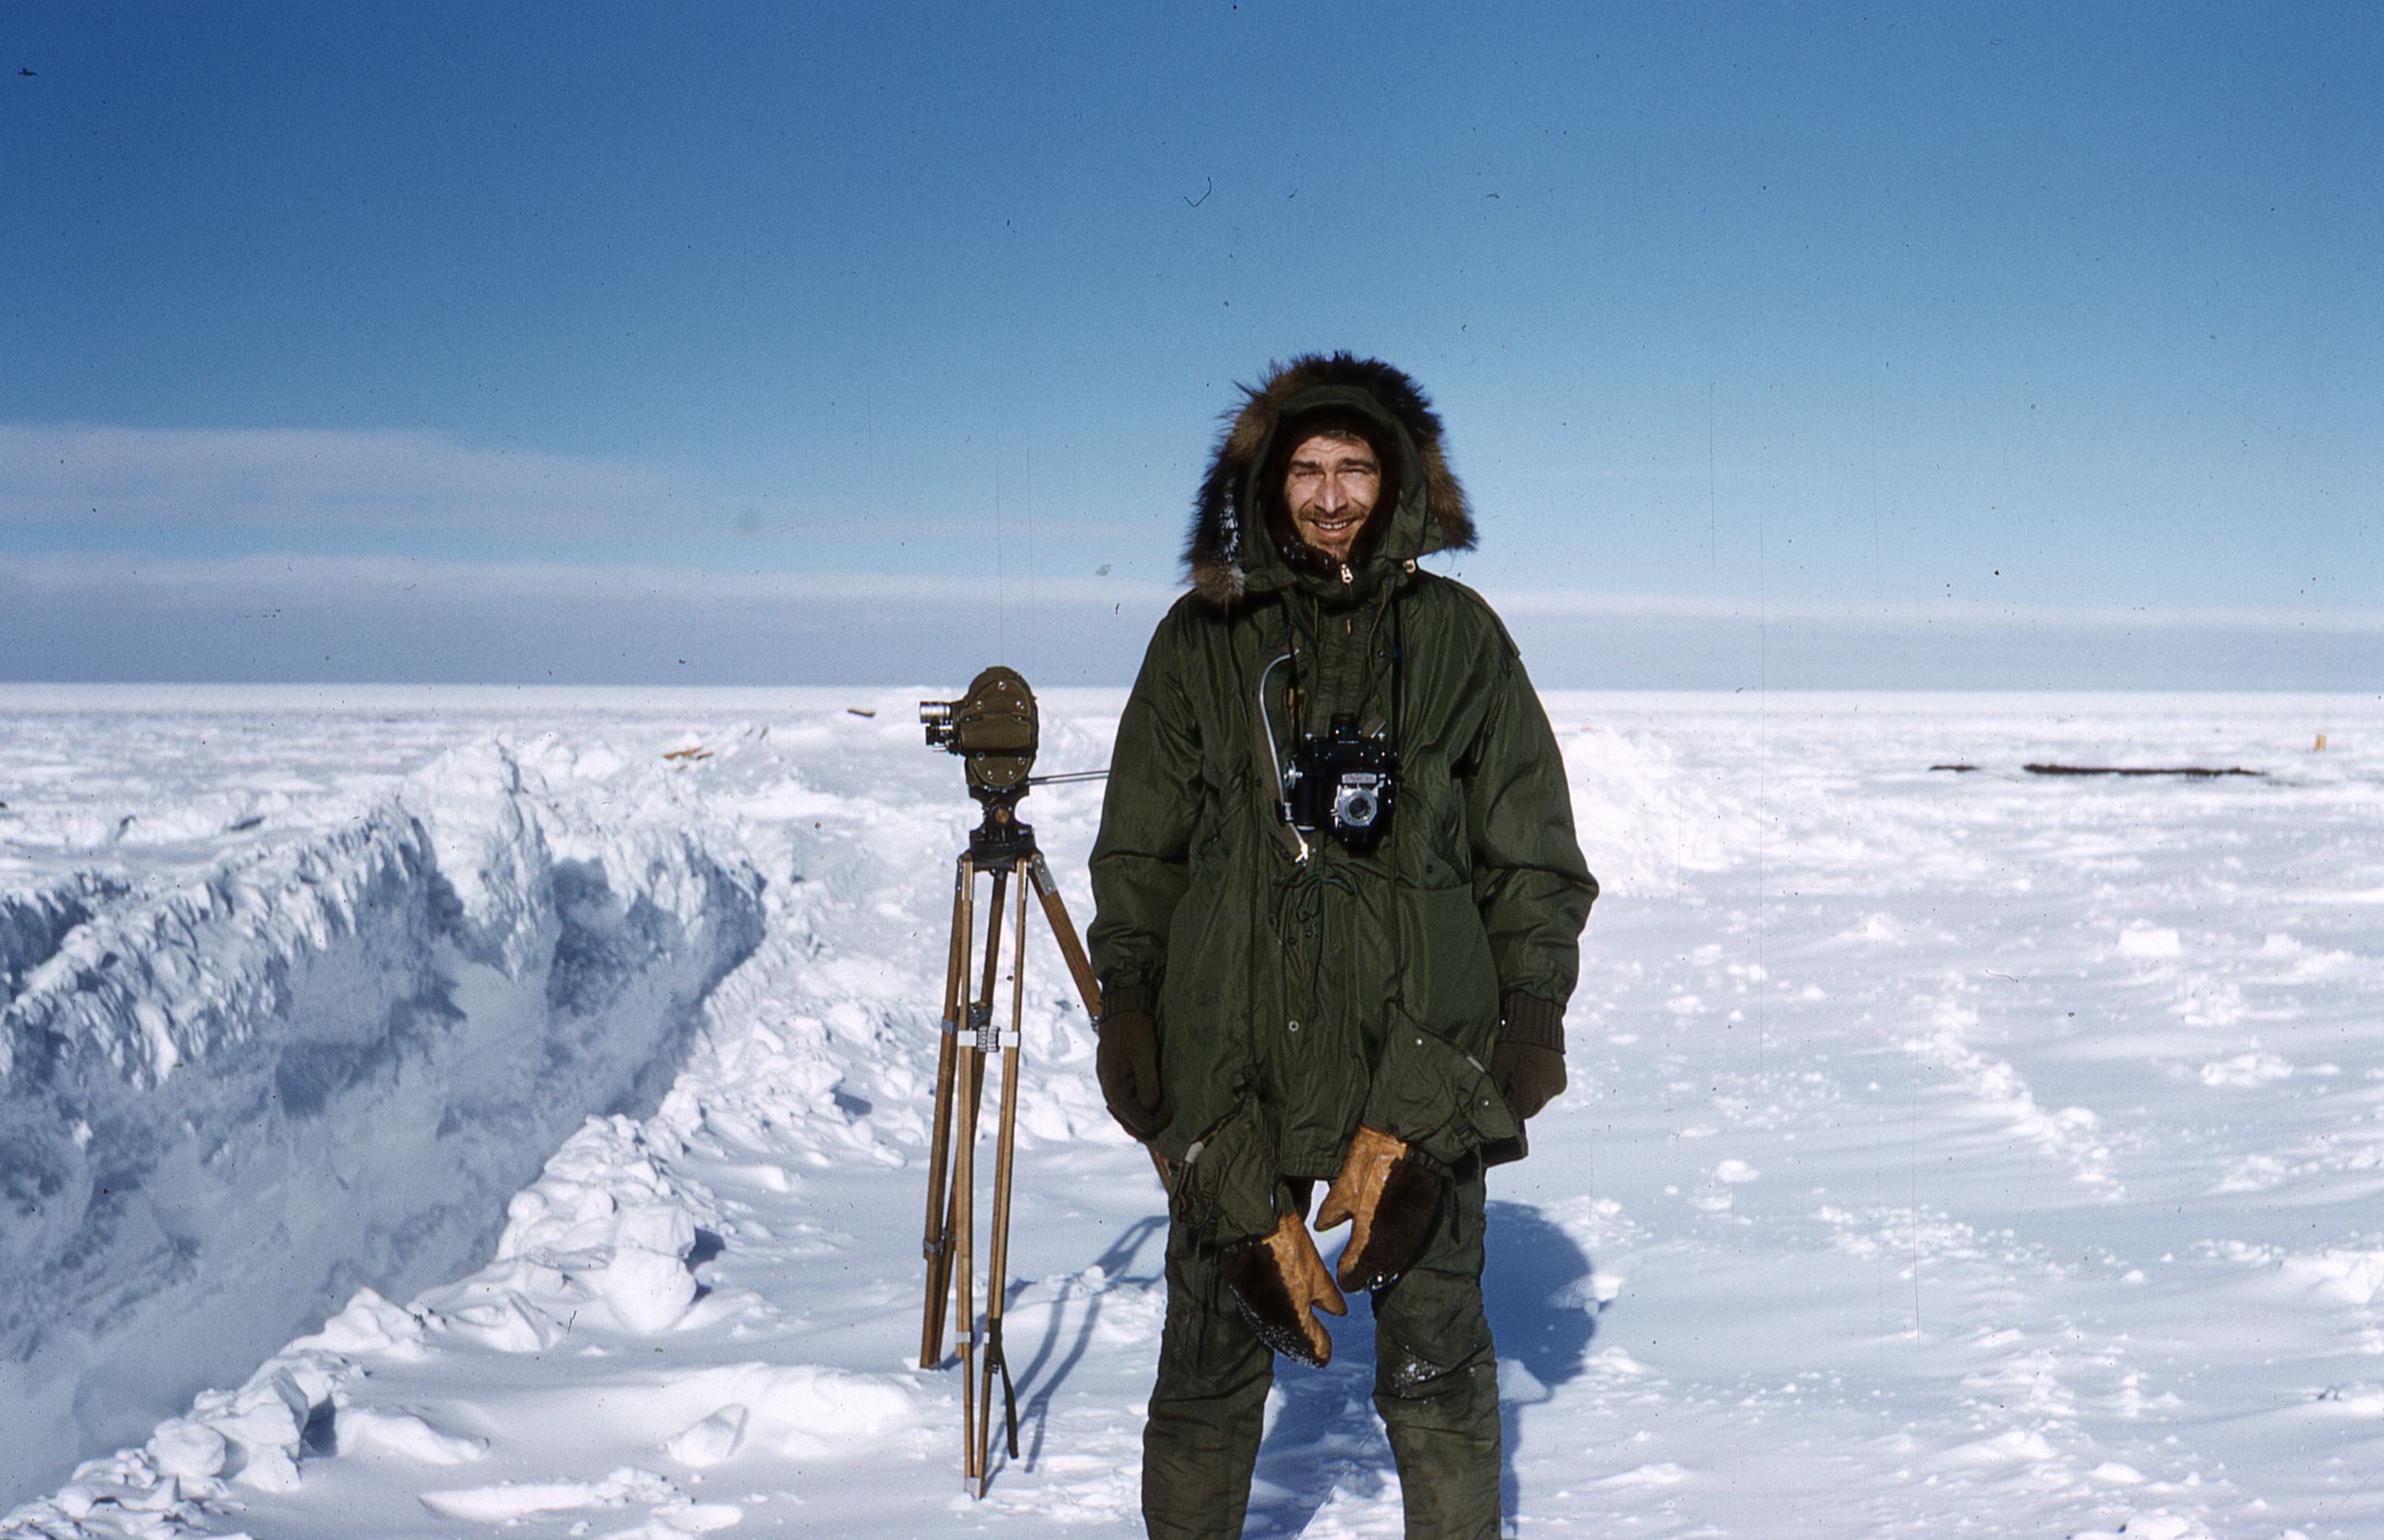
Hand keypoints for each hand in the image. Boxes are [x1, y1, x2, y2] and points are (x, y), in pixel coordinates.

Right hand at [1096, 989, 1170, 1139]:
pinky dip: (1135, 1109)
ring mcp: (1109, 1086)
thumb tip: (1151, 1109)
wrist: (1120, 1011)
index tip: (1172, 1115)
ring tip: (1160, 1121)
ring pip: (1125, 1114)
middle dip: (1149, 1127)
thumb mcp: (1145, 1057)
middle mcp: (1109, 1092)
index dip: (1156, 1123)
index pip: (1137, 1121)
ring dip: (1142, 1120)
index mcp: (1116, 1090)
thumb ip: (1148, 1085)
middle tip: (1168, 1124)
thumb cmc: (1134, 1032)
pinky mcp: (1112, 1079)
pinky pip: (1123, 1103)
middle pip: (1129, 1122)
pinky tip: (1146, 1108)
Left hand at [1490, 1038, 1565, 1119]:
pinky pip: (1547, 1092)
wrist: (1537, 1024)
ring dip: (1529, 1095)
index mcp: (1530, 1094)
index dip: (1506, 1106)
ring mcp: (1556, 1088)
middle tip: (1509, 1083)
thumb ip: (1497, 1092)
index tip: (1501, 1095)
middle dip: (1518, 1102)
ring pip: (1538, 1102)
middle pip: (1528, 1110)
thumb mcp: (1498, 1068)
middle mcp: (1546, 1095)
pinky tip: (1533, 1072)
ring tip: (1522, 1074)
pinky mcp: (1562, 1082)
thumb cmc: (1513, 1045)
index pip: (1516, 1114)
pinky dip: (1539, 1087)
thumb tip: (1493, 1104)